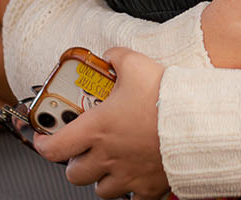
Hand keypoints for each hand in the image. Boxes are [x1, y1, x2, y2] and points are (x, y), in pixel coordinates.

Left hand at [34, 47, 167, 198]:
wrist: (198, 121)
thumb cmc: (166, 96)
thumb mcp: (137, 65)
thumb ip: (117, 58)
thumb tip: (110, 55)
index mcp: (97, 130)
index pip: (53, 147)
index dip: (42, 144)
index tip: (44, 138)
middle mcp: (107, 157)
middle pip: (74, 174)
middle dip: (76, 163)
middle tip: (85, 151)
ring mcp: (127, 175)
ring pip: (100, 190)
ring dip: (101, 179)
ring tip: (111, 165)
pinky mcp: (149, 186)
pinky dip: (132, 192)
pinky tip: (137, 178)